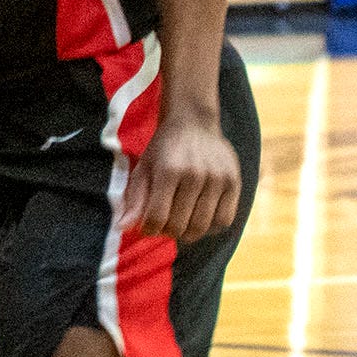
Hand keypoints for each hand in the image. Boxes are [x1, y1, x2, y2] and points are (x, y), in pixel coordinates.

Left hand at [131, 108, 245, 241]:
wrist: (194, 123)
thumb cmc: (164, 148)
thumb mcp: (144, 166)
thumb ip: (134, 197)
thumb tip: (123, 226)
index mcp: (168, 169)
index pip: (157, 217)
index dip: (149, 229)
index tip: (147, 228)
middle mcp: (195, 174)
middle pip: (180, 225)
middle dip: (167, 232)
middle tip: (164, 226)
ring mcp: (217, 179)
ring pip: (202, 227)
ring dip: (188, 233)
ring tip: (181, 224)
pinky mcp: (234, 182)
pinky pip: (224, 220)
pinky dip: (211, 227)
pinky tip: (200, 218)